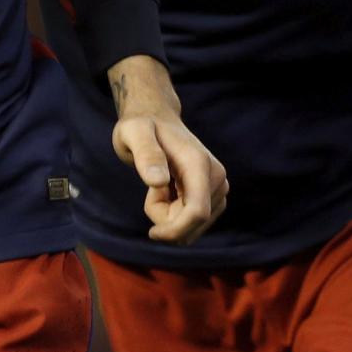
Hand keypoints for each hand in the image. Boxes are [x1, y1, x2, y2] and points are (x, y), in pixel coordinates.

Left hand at [107, 59, 229, 243]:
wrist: (155, 119)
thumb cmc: (141, 126)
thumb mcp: (133, 133)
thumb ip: (146, 154)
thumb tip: (158, 181)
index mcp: (199, 164)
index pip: (197, 212)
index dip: (176, 230)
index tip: (152, 233)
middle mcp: (217, 177)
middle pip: (193, 222)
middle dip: (165, 217)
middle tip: (151, 188)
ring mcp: (219, 188)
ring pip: (193, 225)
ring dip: (169, 214)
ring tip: (159, 185)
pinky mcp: (216, 196)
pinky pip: (194, 221)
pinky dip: (175, 213)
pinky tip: (168, 190)